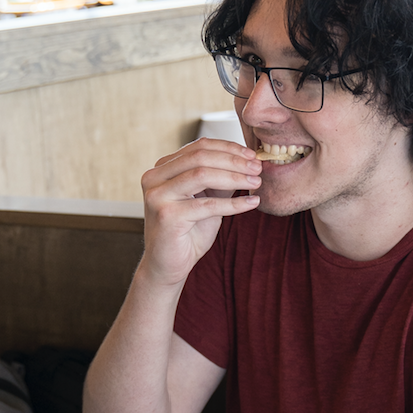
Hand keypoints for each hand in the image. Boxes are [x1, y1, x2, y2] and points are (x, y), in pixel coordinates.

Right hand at [140, 138, 261, 287]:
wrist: (169, 266)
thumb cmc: (188, 232)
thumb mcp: (206, 199)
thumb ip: (219, 180)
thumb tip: (248, 162)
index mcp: (162, 169)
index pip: (198, 147)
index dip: (228, 148)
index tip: (252, 156)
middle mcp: (154, 178)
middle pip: (200, 157)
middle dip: (234, 161)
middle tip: (257, 167)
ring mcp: (157, 196)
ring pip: (202, 175)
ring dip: (234, 177)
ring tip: (256, 182)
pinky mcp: (167, 216)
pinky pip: (207, 205)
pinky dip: (233, 203)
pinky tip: (251, 203)